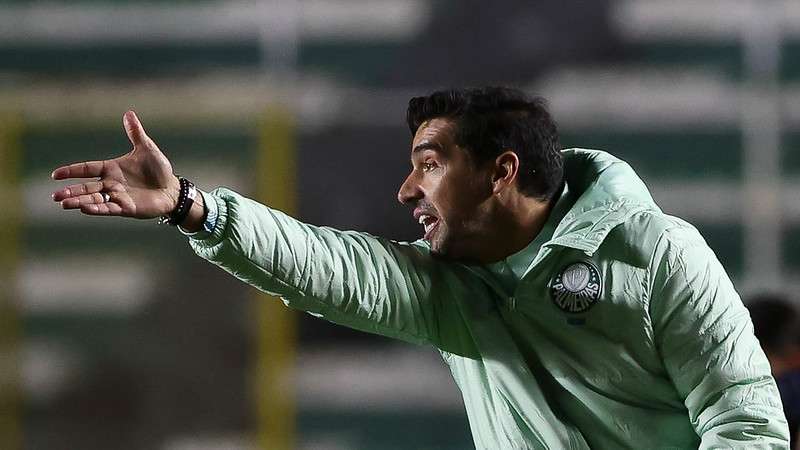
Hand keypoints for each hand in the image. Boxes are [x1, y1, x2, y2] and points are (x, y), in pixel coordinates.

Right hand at [51, 111, 179, 218]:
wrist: (172, 189)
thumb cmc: (159, 170)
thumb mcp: (147, 148)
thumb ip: (135, 133)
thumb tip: (129, 113)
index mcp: (112, 169)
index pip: (87, 168)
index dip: (72, 171)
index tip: (56, 175)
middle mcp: (111, 183)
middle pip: (87, 187)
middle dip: (71, 191)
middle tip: (55, 196)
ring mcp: (118, 196)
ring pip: (94, 199)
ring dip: (79, 201)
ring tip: (64, 204)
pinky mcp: (127, 207)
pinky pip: (109, 208)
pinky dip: (97, 208)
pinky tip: (85, 209)